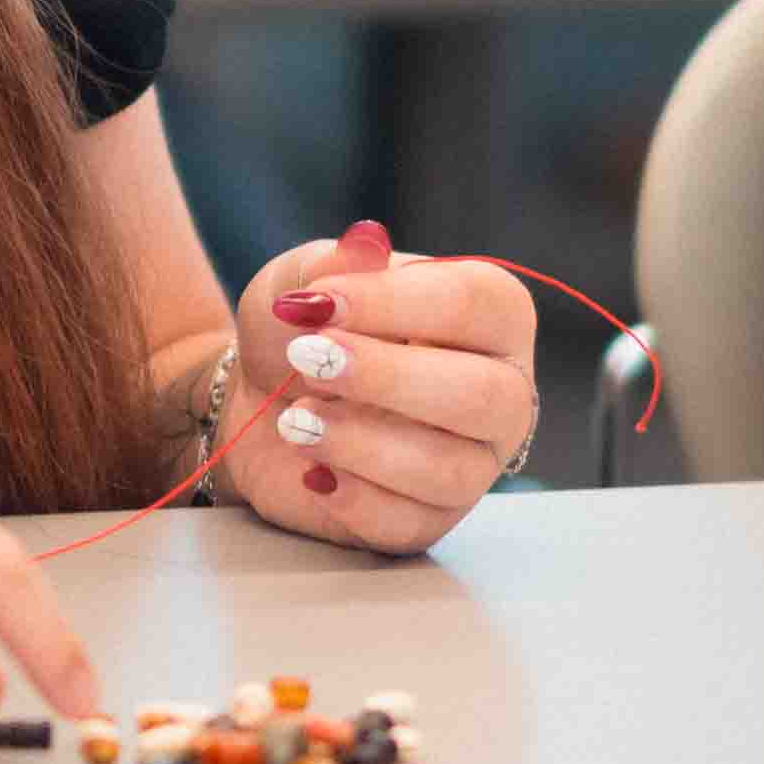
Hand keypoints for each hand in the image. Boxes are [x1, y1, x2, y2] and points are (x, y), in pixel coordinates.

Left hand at [214, 218, 539, 552]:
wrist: (261, 398)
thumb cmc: (306, 327)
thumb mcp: (307, 277)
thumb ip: (337, 263)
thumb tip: (367, 239)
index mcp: (493, 314)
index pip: (474, 304)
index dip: (396, 303)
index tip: (319, 304)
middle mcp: (502, 389)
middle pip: (482, 395)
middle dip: (387, 378)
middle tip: (308, 361)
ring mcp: (474, 462)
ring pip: (449, 469)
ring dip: (360, 442)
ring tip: (297, 419)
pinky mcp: (431, 518)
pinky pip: (410, 523)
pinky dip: (352, 499)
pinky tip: (315, 471)